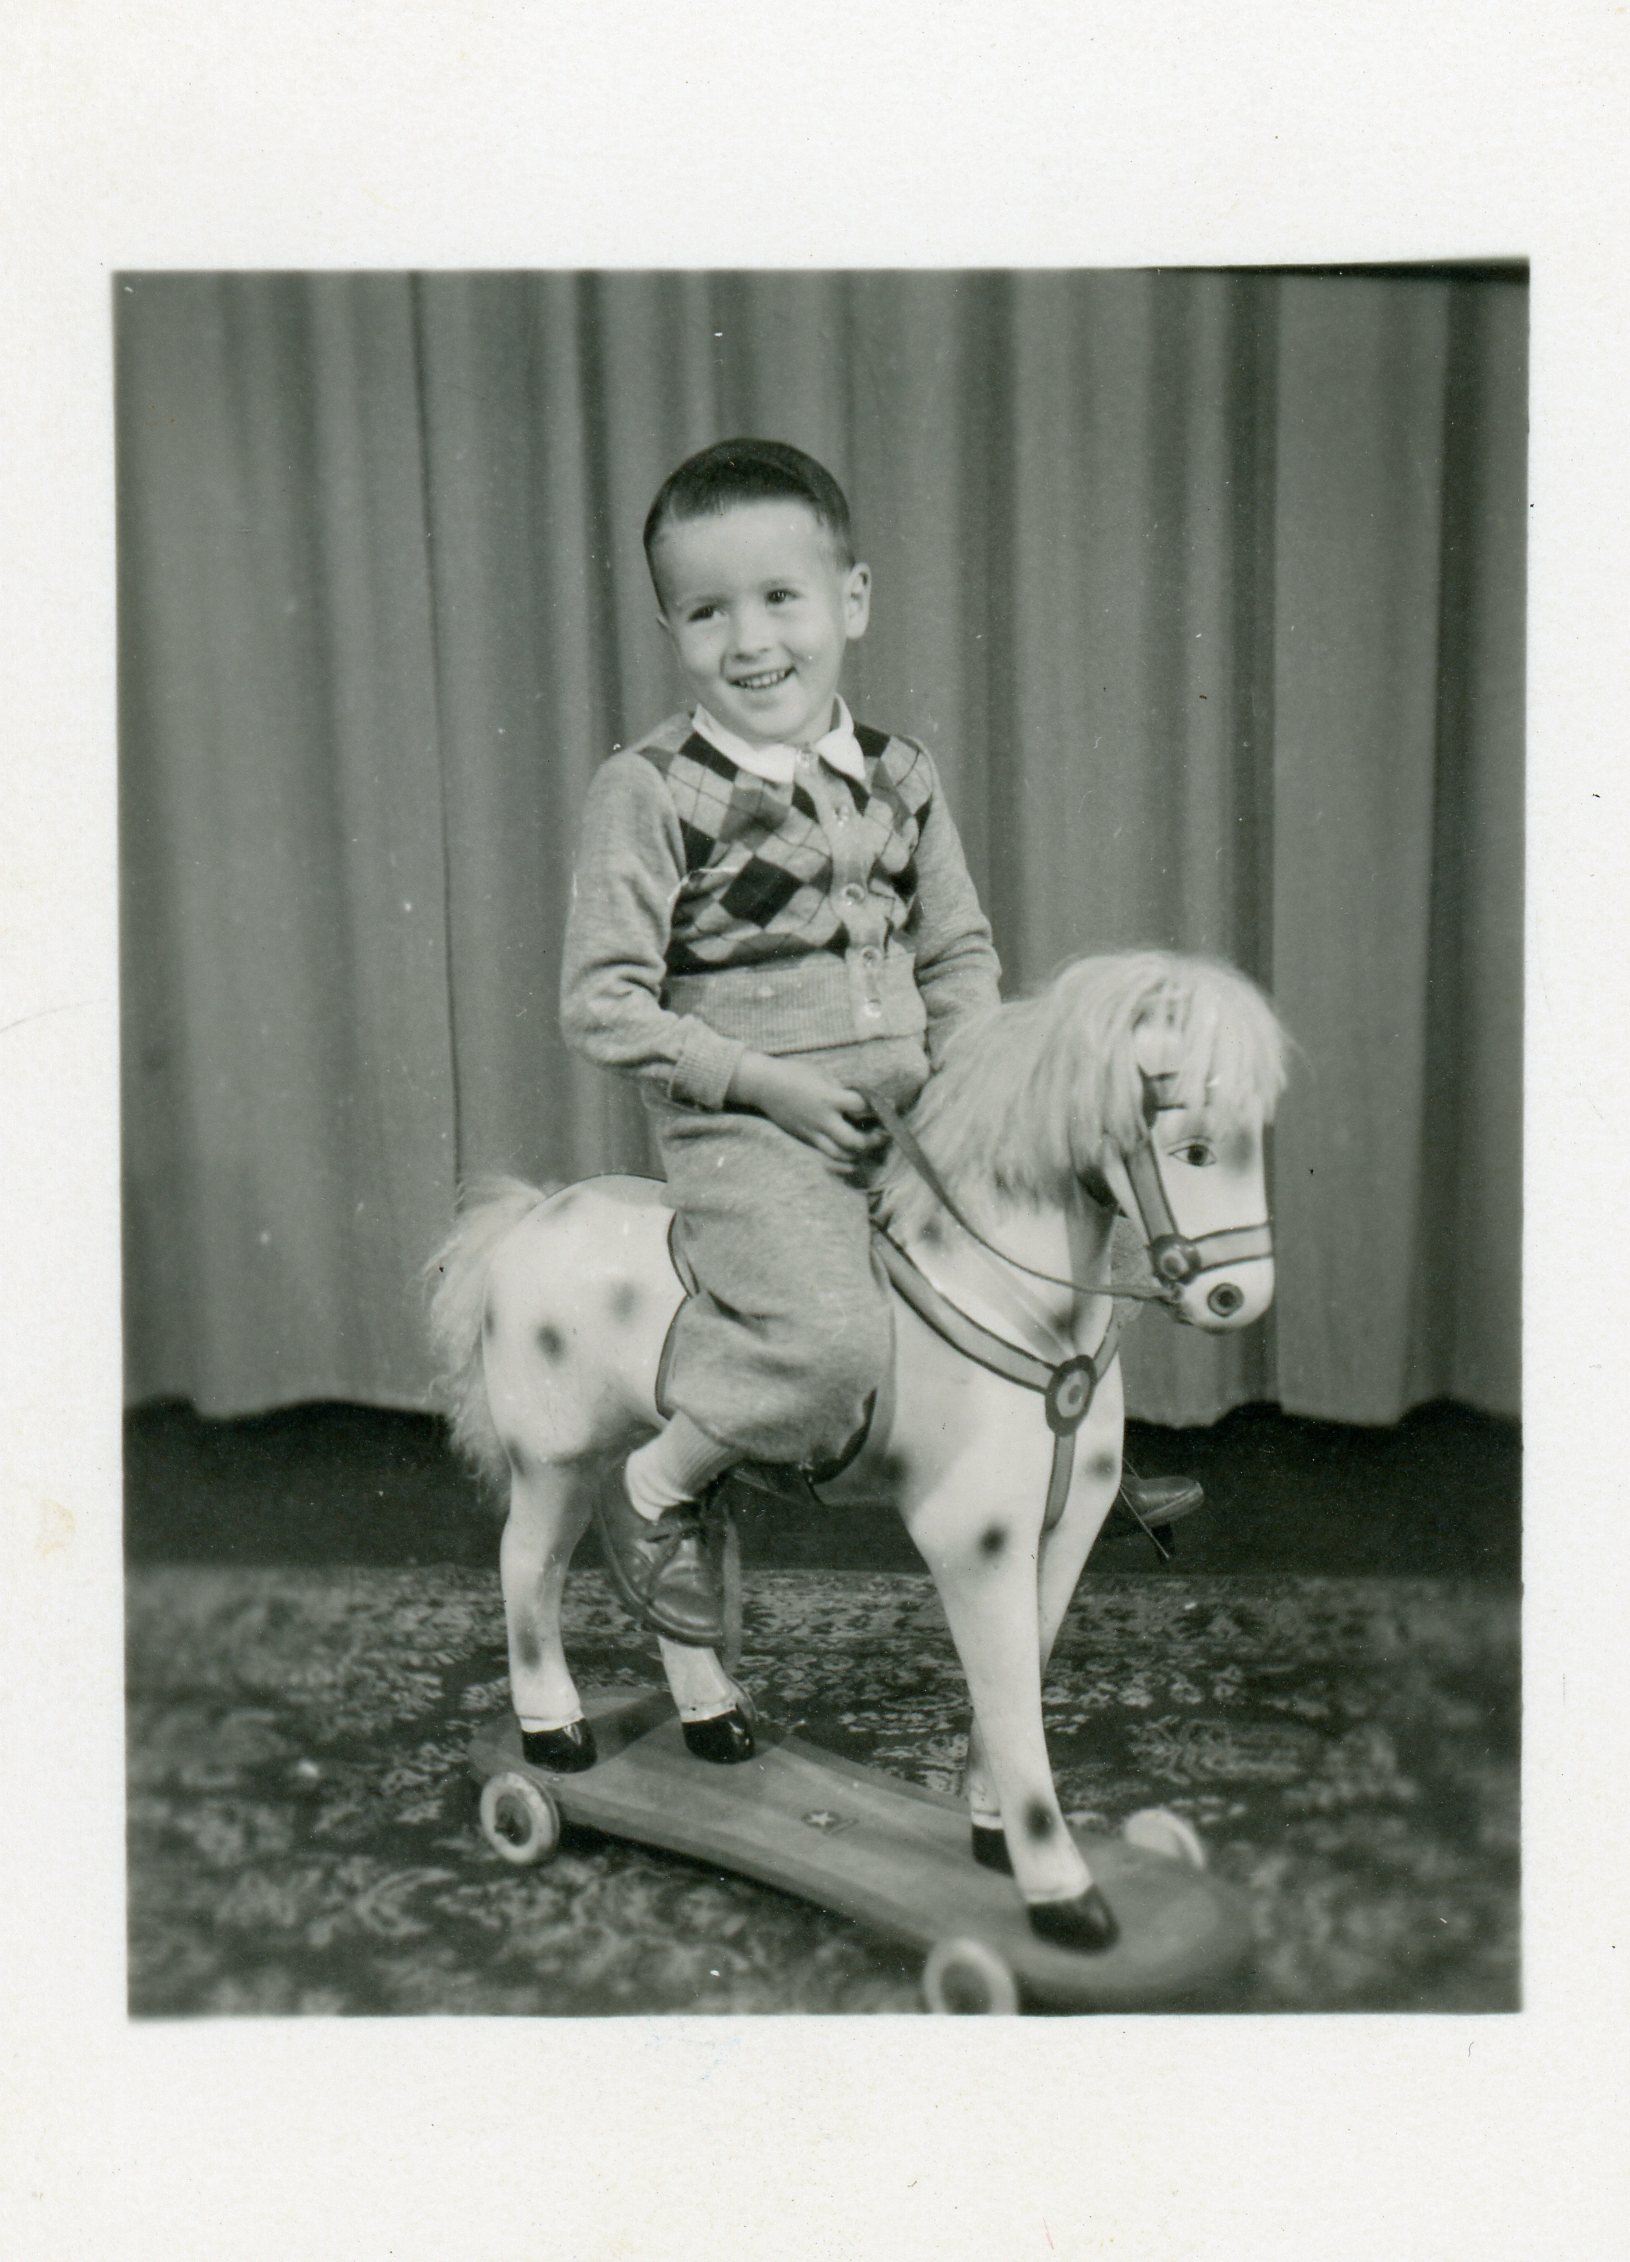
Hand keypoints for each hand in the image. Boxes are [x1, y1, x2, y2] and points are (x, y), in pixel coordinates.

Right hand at [728, 1052, 886, 1166]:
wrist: (764, 1085)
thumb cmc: (795, 1074)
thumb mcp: (823, 1076)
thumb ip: (842, 1091)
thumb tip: (862, 1103)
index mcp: (828, 1098)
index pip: (863, 1107)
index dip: (881, 1107)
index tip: (891, 1105)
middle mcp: (822, 1120)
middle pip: (855, 1141)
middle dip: (874, 1140)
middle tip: (884, 1133)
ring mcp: (812, 1133)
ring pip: (841, 1155)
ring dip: (859, 1153)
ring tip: (869, 1144)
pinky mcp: (806, 1140)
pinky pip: (827, 1155)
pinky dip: (842, 1160)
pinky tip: (852, 1157)